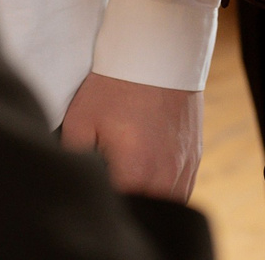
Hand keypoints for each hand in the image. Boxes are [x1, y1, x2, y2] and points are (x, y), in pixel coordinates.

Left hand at [59, 72, 201, 199]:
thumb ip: (72, 158)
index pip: (117, 211)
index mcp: (135, 173)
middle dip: (125, 208)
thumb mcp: (80, 120)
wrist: (157, 51)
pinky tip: (146, 176)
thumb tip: (69, 182)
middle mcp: (166, 178)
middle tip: (106, 190)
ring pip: (166, 207)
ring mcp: (185, 168)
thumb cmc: (115, 84)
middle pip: (144, 213)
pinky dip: (163, 191)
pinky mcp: (195, 157)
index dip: (101, 207)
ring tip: (126, 184)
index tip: (90, 196)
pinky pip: (180, 191)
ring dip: (146, 202)